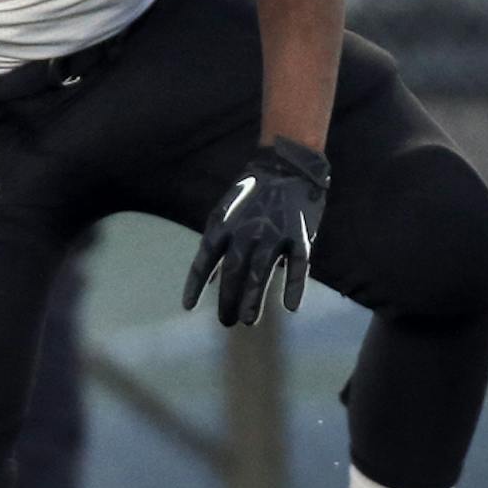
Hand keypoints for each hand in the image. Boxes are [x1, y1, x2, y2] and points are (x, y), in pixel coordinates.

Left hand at [181, 139, 329, 326]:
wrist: (287, 165)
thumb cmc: (252, 194)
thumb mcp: (226, 213)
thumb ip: (219, 245)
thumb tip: (212, 280)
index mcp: (223, 225)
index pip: (203, 260)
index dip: (195, 284)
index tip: (187, 306)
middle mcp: (245, 231)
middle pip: (233, 272)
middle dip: (228, 300)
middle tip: (226, 322)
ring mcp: (273, 233)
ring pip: (260, 273)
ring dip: (254, 300)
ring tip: (248, 321)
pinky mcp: (299, 235)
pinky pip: (297, 265)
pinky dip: (294, 286)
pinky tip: (290, 306)